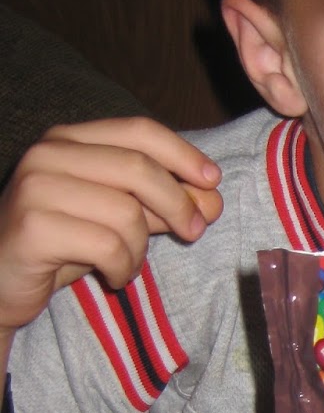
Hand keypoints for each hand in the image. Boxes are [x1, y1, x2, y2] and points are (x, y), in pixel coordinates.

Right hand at [0, 118, 222, 334]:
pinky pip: (108, 247)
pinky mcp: (34, 228)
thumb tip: (211, 199)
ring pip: (127, 213)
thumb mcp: (115, 216)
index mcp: (67, 139)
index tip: (213, 181)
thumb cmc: (63, 244)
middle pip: (139, 169)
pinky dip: (123, 268)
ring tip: (129, 263)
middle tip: (195, 231)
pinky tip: (113, 276)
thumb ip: (158, 202)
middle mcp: (48, 154)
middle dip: (178, 203)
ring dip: (141, 249)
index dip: (183, 155)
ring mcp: (36, 188)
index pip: (139, 131)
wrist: (1, 282)